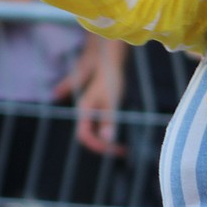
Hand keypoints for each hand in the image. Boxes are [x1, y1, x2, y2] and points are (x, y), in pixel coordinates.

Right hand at [54, 35, 127, 155]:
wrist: (107, 56)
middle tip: (121, 151)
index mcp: (84, 110)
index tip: (114, 150)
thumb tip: (108, 139)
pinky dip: (108, 130)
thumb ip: (109, 119)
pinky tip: (116, 135)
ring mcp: (90, 107)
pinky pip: (100, 122)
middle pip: (90, 134)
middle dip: (103, 145)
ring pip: (95, 129)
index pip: (85, 135)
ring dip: (106, 139)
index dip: (98, 146)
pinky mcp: (98, 103)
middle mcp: (85, 110)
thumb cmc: (109, 75)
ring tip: (121, 147)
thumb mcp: (111, 98)